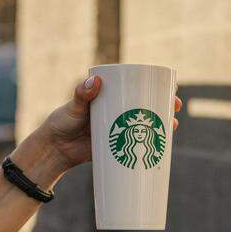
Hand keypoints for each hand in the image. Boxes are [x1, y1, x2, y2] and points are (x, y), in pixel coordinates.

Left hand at [13, 76, 182, 177]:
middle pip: (147, 107)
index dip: (156, 88)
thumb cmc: (63, 122)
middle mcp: (119, 113)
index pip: (137, 90)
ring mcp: (121, 130)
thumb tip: (95, 81)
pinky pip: (138, 146)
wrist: (55, 150)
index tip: (169, 88)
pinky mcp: (118, 148)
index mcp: (112, 98)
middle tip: (175, 107)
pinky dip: (151, 146)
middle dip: (165, 107)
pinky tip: (164, 147)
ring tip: (173, 126)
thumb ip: (81, 94)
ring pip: (147, 126)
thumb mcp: (74, 107)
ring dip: (163, 126)